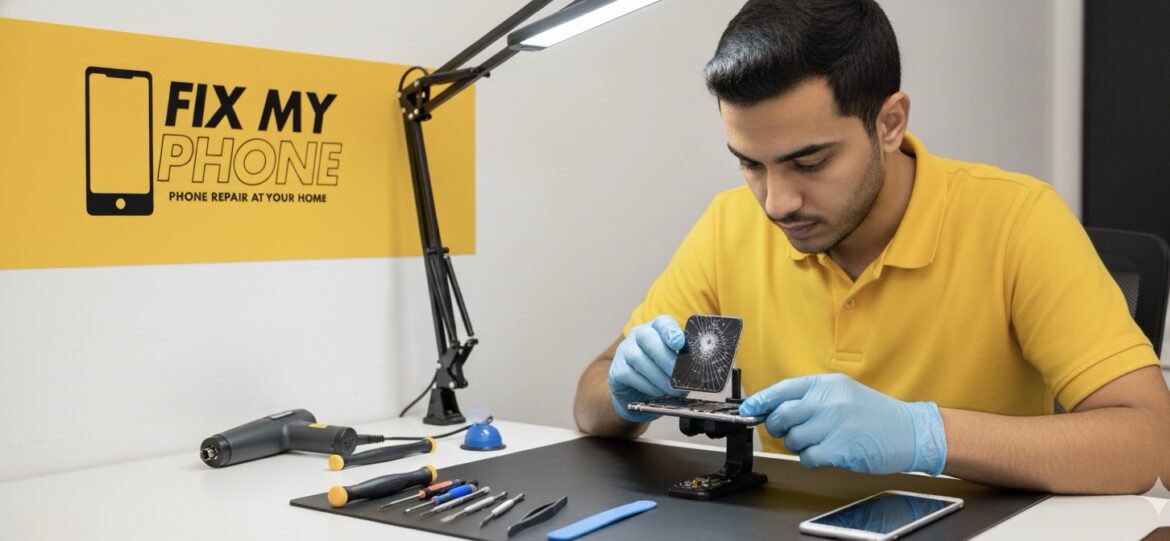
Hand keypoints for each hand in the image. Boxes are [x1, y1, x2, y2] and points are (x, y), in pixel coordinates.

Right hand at [608, 315, 688, 421]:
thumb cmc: (660, 371)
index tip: (679, 343)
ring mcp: (625, 350)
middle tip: (680, 376)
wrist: (636, 390)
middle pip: (648, 338)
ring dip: (658, 376)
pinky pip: (630, 374)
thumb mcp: (674, 361)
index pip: (662, 322)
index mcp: (656, 328)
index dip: (671, 331)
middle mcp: (638, 334)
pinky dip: (646, 385)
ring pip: (638, 358)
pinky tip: (657, 392)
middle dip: (666, 358)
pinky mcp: (617, 369)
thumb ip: (683, 358)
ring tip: (672, 389)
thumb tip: (697, 366)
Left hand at [739, 373, 945, 474]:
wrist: (910, 431)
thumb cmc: (874, 415)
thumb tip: (773, 407)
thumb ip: (811, 398)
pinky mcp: (840, 448)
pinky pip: (808, 457)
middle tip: (789, 430)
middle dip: (777, 427)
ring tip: (820, 440)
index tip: (747, 410)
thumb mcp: (843, 393)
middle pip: (781, 415)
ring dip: (799, 444)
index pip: (783, 389)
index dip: (760, 401)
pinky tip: (827, 452)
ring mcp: (834, 424)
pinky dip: (812, 458)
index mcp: (827, 384)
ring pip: (793, 439)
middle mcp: (829, 401)